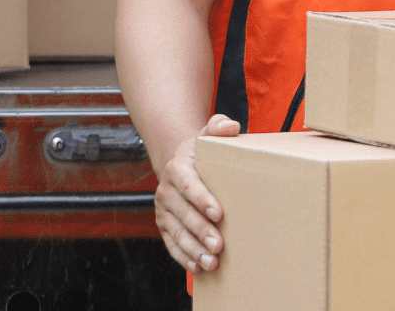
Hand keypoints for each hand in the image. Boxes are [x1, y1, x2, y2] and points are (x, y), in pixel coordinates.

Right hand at [155, 113, 238, 272]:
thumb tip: (231, 127)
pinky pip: (171, 244)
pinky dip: (183, 257)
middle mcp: (166, 190)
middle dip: (200, 231)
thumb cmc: (202, 150)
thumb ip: (219, 126)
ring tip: (211, 262)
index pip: (189, 184)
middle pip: (183, 213)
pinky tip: (198, 267)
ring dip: (193, 249)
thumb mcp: (209, 132)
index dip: (202, 199)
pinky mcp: (164, 225)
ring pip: (177, 232)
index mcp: (177, 167)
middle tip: (218, 245)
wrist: (182, 162)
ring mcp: (163, 210)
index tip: (219, 213)